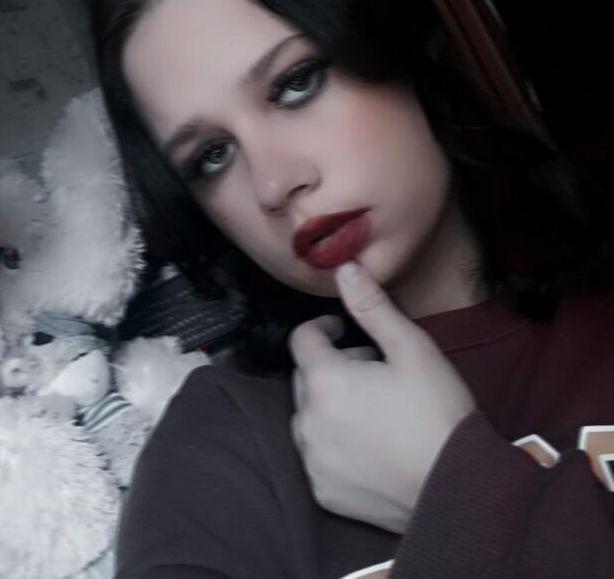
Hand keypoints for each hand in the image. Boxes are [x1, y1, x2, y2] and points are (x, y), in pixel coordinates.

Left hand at [288, 261, 475, 532]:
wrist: (459, 489)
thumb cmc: (438, 413)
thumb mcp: (411, 349)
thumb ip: (372, 306)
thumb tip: (343, 269)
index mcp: (325, 382)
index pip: (302, 339)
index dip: (323, 327)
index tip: (342, 328)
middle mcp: (308, 422)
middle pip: (304, 378)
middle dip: (331, 365)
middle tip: (371, 368)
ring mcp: (313, 461)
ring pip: (308, 417)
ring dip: (329, 404)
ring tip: (372, 407)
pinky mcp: (323, 492)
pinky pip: (317, 455)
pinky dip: (333, 443)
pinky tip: (369, 443)